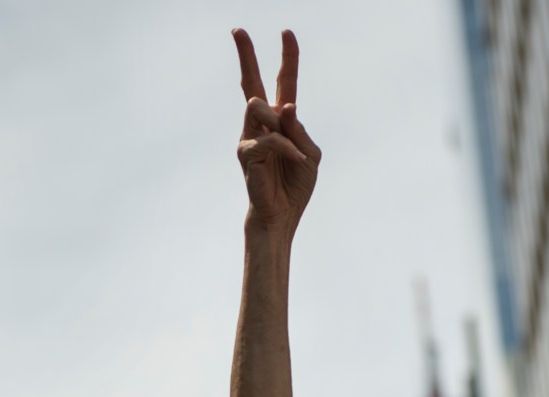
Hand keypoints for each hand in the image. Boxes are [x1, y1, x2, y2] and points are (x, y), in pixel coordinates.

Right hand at [233, 28, 320, 234]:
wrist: (282, 215)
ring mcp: (250, 136)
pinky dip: (287, 147)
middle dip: (246, 55)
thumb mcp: (310, 154)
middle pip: (251, 82)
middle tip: (237, 30)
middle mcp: (261, 124)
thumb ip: (300, 130)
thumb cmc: (295, 186)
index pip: (284, 83)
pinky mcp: (246, 153)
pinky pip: (270, 138)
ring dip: (280, 124)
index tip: (287, 33)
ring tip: (294, 149)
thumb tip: (287, 107)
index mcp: (281, 120)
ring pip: (258, 106)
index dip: (288, 58)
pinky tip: (296, 160)